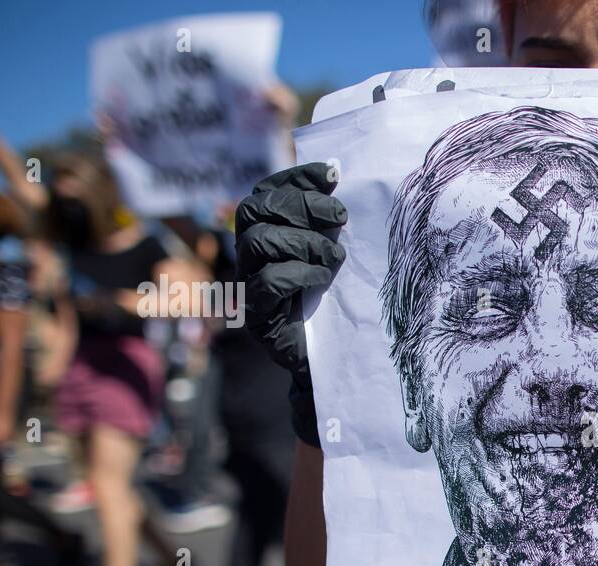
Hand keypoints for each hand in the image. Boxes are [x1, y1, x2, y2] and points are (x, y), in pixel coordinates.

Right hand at [235, 163, 346, 444]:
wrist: (338, 360)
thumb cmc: (342, 302)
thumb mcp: (341, 256)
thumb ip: (335, 224)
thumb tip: (346, 181)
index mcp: (271, 235)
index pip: (268, 191)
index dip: (296, 177)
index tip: (334, 174)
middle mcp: (253, 256)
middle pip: (254, 209)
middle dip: (300, 206)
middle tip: (340, 218)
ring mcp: (251, 285)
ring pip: (257, 242)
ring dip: (303, 242)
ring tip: (335, 258)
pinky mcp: (260, 317)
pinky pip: (266, 283)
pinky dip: (298, 275)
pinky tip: (322, 281)